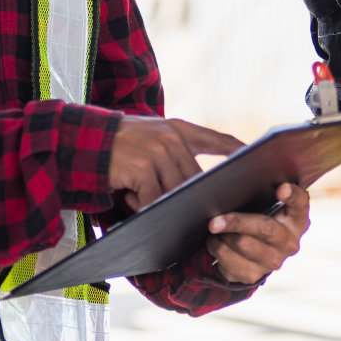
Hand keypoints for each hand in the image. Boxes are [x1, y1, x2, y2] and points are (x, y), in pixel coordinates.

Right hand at [109, 116, 243, 211]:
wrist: (85, 141)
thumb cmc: (119, 145)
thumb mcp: (151, 138)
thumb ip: (174, 153)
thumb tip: (195, 186)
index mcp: (178, 129)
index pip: (215, 139)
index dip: (236, 150)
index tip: (254, 158)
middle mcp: (171, 137)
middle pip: (195, 178)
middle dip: (191, 197)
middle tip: (187, 210)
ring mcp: (158, 151)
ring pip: (175, 191)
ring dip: (159, 201)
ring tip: (137, 196)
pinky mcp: (143, 166)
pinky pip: (153, 199)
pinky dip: (143, 204)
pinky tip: (129, 196)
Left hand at [206, 182, 310, 282]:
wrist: (253, 252)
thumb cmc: (259, 217)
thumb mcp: (266, 203)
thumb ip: (260, 191)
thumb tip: (229, 182)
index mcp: (297, 219)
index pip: (300, 203)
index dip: (292, 195)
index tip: (280, 189)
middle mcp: (290, 243)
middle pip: (265, 228)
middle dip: (237, 222)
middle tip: (214, 220)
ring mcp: (274, 261)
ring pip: (243, 244)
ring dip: (223, 235)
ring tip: (215, 227)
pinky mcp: (255, 275)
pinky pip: (229, 259)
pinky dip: (217, 247)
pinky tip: (216, 241)